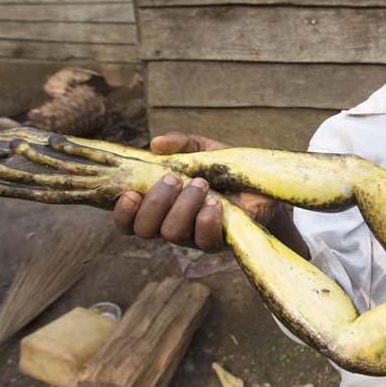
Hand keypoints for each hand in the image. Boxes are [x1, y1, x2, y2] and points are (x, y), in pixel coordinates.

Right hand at [112, 131, 276, 251]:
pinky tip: (217, 203)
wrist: (262, 185)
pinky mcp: (219, 242)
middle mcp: (171, 224)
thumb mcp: (201, 148)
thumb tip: (156, 144)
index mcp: (160, 205)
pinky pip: (204, 240)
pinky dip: (207, 220)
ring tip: (201, 184)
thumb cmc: (223, 168)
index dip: (123, 212)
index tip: (131, 193)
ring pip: (171, 233)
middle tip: (174, 179)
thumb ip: (179, 143)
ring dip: (183, 206)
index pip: (128, 220)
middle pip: (145, 229)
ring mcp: (193, 237)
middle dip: (156, 202)